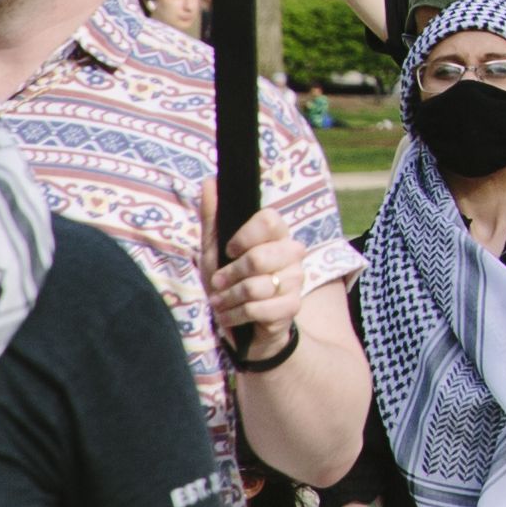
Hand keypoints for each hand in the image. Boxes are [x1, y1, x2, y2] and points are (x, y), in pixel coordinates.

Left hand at [209, 201, 312, 362]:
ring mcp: (296, 281)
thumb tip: (209, 180)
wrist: (246, 326)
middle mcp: (293, 254)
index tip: (230, 250)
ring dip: (227, 298)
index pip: (270, 219)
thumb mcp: (215, 251)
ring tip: (220, 302)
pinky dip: (235, 315)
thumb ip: (213, 218)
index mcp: (277, 235)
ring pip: (255, 285)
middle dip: (228, 275)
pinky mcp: (292, 307)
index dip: (244, 235)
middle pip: (258, 257)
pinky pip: (258, 308)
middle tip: (217, 283)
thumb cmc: (230, 283)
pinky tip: (230, 316)